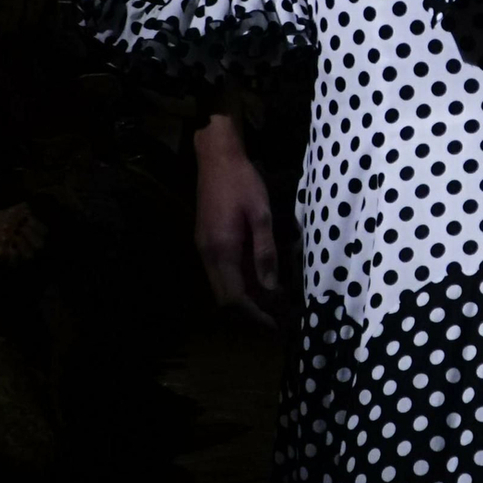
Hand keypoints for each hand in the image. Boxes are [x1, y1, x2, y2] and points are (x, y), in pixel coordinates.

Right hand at [195, 116, 280, 328]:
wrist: (216, 157)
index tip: (275, 324)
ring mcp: (204, 249)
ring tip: (273, 302)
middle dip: (250, 312)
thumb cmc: (242, 182)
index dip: (255, 314)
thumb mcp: (261, 215)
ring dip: (245, 298)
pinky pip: (221, 273)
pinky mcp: (206, 242)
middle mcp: (208, 255)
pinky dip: (239, 283)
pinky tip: (259, 280)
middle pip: (225, 299)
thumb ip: (265, 252)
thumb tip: (271, 288)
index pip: (235, 298)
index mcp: (221, 251)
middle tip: (277, 317)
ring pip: (222, 287)